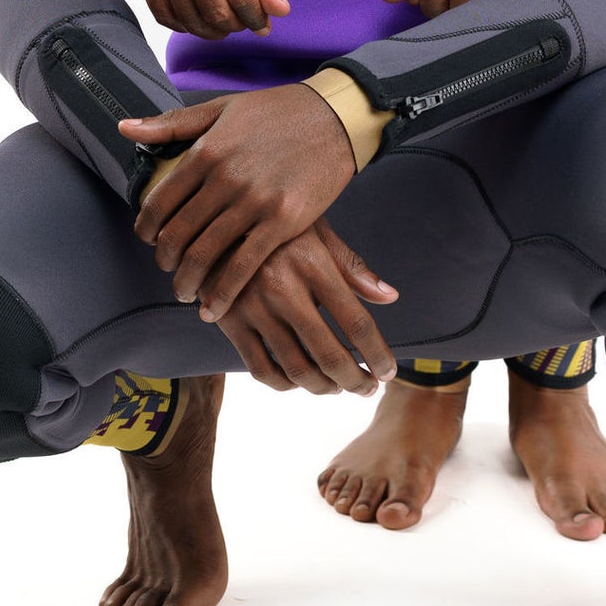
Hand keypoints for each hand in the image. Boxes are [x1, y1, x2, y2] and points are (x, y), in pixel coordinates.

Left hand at [121, 85, 356, 312]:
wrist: (334, 116)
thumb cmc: (278, 111)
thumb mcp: (221, 108)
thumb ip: (172, 123)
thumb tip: (125, 128)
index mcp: (207, 150)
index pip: (160, 200)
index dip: (147, 227)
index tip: (148, 239)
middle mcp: (225, 178)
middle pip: (178, 233)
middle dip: (165, 260)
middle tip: (167, 270)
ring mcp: (254, 202)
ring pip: (205, 255)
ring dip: (188, 282)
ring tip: (185, 292)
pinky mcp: (282, 221)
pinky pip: (243, 267)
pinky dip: (223, 293)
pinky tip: (212, 308)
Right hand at [136, 0, 291, 38]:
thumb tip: (279, 11)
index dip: (256, 18)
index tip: (262, 24)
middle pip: (216, 12)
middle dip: (236, 25)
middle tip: (242, 20)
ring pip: (191, 20)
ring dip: (212, 30)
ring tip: (223, 21)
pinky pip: (165, 16)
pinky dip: (185, 25)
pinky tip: (198, 17)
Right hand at [215, 223, 399, 394]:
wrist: (216, 216)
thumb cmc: (279, 224)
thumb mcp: (317, 230)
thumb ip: (350, 266)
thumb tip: (390, 297)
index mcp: (313, 263)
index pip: (356, 322)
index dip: (377, 354)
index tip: (389, 372)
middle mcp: (283, 287)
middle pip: (329, 355)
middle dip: (356, 381)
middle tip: (368, 390)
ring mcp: (253, 306)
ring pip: (296, 369)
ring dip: (324, 388)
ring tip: (338, 388)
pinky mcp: (229, 320)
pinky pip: (261, 369)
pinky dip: (285, 385)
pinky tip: (300, 381)